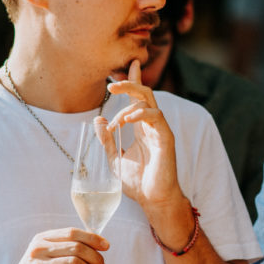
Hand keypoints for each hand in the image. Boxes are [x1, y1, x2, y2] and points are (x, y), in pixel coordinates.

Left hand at [106, 59, 183, 208]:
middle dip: (130, 84)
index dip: (133, 81)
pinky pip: (156, 117)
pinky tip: (129, 120)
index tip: (131, 64)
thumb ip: (106, 140)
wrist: (153, 199)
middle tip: (112, 84)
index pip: (137, 98)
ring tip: (118, 119)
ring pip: (149, 103)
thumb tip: (97, 120)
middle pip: (144, 94)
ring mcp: (160, 130)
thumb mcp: (114, 159)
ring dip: (131, 104)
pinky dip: (142, 114)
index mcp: (140, 127)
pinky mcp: (166, 138)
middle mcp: (151, 125)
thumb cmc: (137, 181)